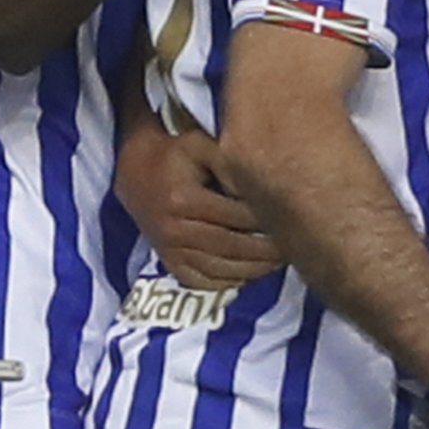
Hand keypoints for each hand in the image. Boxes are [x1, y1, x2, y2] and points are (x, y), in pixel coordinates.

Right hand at [117, 111, 283, 289]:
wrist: (133, 172)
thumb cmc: (174, 154)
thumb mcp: (200, 146)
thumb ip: (231, 163)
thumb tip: (263, 186)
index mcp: (185, 200)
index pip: (238, 217)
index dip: (268, 219)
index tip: (293, 219)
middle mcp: (175, 230)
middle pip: (233, 248)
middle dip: (268, 251)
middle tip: (295, 247)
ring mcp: (171, 250)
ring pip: (221, 269)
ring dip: (255, 270)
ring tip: (280, 262)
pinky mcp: (169, 262)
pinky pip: (203, 282)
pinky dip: (230, 281)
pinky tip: (252, 273)